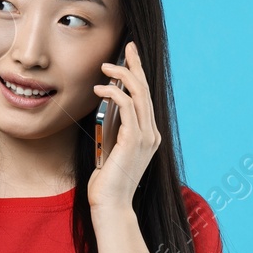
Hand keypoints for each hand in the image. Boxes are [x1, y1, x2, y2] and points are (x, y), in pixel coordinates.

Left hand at [88, 41, 160, 211]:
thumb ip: (113, 129)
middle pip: (146, 90)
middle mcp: (151, 134)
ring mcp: (146, 137)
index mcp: (148, 135)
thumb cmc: (106, 182)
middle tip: (127, 47)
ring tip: (106, 67)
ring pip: (139, 95)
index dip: (139, 74)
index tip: (131, 55)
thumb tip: (106, 106)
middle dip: (136, 66)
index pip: (145, 97)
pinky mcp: (134, 141)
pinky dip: (115, 94)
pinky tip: (101, 89)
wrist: (111, 205)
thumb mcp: (110, 149)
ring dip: (122, 76)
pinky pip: (128, 108)